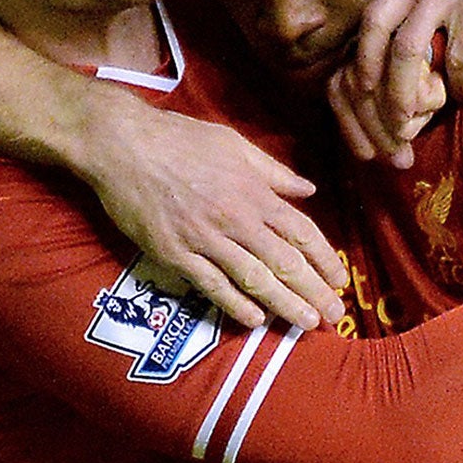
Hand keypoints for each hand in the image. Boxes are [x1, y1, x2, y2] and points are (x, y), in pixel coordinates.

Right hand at [83, 93, 347, 330]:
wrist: (122, 145)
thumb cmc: (178, 138)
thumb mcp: (233, 143)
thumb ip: (272, 171)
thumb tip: (308, 189)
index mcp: (252, 190)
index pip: (300, 231)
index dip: (325, 258)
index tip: (341, 279)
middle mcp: (235, 217)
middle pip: (284, 261)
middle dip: (313, 291)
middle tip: (333, 315)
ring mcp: (204, 238)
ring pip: (253, 279)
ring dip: (284, 305)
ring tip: (305, 324)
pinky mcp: (175, 253)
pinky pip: (212, 285)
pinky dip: (235, 305)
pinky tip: (255, 320)